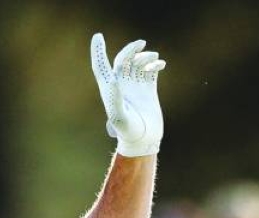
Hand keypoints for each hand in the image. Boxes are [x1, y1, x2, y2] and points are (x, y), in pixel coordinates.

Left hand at [90, 34, 165, 156]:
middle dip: (131, 50)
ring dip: (145, 57)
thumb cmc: (128, 132)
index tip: (98, 36)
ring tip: (154, 59)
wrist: (143, 140)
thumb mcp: (120, 116)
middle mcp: (121, 85)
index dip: (98, 51)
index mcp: (110, 89)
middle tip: (141, 43)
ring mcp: (135, 86)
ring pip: (138, 63)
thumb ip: (115, 99)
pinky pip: (151, 70)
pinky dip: (156, 64)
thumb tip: (115, 79)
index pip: (101, 66)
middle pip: (123, 60)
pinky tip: (160, 65)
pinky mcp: (148, 89)